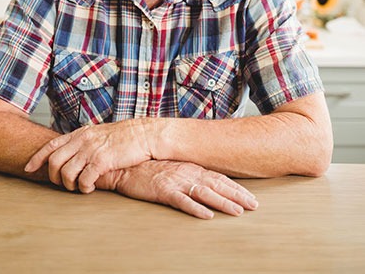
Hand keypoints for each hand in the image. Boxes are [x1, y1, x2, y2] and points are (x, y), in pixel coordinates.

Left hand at [24, 120, 152, 192]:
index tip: (28, 168)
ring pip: (66, 173)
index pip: (51, 145)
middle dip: (54, 177)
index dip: (37, 158)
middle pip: (54, 162)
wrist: (144, 134)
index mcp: (81, 133)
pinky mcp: (102, 161)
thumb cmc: (124, 136)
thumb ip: (84, 140)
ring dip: (69, 185)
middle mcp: (83, 140)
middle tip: (63, 184)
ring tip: (78, 187)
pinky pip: (83, 180)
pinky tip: (90, 188)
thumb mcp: (99, 133)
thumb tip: (72, 150)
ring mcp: (91, 150)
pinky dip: (83, 188)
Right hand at [96, 160, 257, 219]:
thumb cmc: (150, 168)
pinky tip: (206, 215)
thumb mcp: (175, 169)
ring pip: (204, 193)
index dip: (236, 188)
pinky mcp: (162, 190)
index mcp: (191, 168)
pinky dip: (195, 208)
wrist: (126, 165)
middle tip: (254, 206)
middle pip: (217, 185)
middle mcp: (187, 173)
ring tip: (237, 212)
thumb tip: (209, 184)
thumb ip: (191, 175)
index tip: (251, 198)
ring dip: (222, 202)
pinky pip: (181, 200)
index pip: (219, 178)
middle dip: (237, 195)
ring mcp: (175, 181)